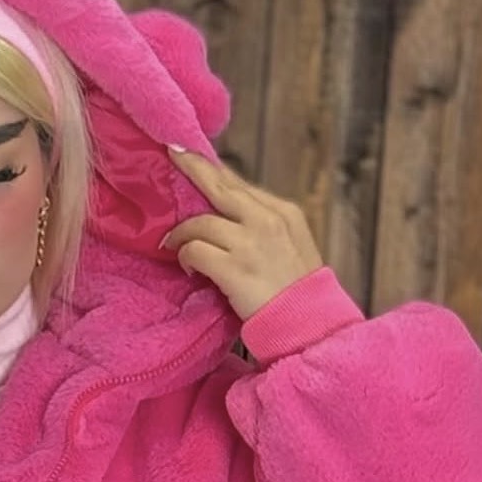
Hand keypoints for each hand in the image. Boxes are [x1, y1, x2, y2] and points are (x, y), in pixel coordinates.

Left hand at [159, 146, 322, 319]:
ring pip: (200, 221)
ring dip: (182, 234)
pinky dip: (186, 257)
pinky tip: (188, 268)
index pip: (240, 184)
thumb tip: (228, 216)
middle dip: (192, 167)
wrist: (309, 325)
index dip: (214, 171)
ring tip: (174, 245)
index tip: (193, 158)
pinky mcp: (234, 267)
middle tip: (172, 156)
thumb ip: (264, 227)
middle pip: (220, 185)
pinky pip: (195, 250)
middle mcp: (267, 219)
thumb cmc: (299, 293)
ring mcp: (250, 242)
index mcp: (283, 212)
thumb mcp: (292, 247)